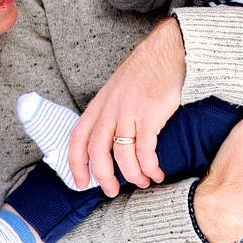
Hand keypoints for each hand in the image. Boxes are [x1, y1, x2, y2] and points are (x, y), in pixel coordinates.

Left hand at [68, 19, 185, 194]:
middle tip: (112, 191)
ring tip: (143, 182)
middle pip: (97, 151)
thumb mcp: (117, 89)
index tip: (80, 183)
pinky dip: (150, 167)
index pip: (78, 137)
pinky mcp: (150, 114)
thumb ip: (109, 112)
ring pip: (122, 155)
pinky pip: (145, 150)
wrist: (167, 51)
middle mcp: (110, 108)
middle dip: (103, 177)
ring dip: (132, 175)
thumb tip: (107, 142)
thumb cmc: (145, 72)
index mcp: (99, 104)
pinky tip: (157, 172)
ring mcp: (129, 111)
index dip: (75, 164)